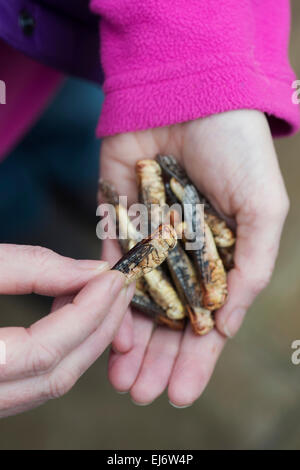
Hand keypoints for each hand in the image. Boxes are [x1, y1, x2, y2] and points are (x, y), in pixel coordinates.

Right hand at [0, 244, 134, 417]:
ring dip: (87, 340)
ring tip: (107, 300)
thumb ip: (27, 267)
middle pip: (59, 373)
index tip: (111, 277)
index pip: (47, 348)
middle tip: (121, 287)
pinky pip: (38, 382)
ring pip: (52, 383)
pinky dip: (66, 351)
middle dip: (100, 326)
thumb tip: (86, 271)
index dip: (88, 311)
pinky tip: (77, 321)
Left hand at [100, 110, 288, 406]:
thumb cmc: (236, 150)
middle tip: (144, 395)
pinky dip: (108, 298)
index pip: (209, 316)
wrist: (190, 95)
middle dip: (158, 359)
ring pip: (137, 301)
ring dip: (129, 341)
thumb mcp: (264, 210)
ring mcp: (149, 237)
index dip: (197, 357)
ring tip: (122, 379)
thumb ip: (251, 267)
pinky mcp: (118, 218)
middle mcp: (184, 252)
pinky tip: (107, 332)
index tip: (181, 392)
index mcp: (221, 254)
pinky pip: (110, 265)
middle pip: (169, 316)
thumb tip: (227, 324)